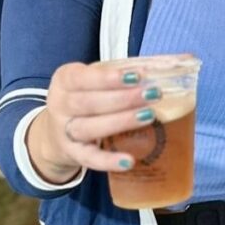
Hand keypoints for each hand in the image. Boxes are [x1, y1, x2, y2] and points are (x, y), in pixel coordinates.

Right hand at [27, 62, 159, 182]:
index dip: (109, 78)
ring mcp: (64, 131)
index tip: (138, 75)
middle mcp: (60, 105)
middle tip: (153, 93)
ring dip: (121, 122)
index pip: (83, 77)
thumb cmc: (86, 97)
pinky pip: (90, 158)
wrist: (54, 133)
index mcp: (65, 80)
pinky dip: (109, 160)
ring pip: (90, 127)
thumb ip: (122, 73)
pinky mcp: (73, 154)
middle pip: (90, 102)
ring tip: (149, 115)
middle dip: (124, 98)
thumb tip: (170, 64)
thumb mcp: (94, 80)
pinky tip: (129, 160)